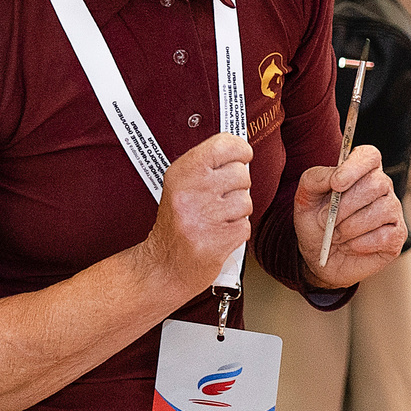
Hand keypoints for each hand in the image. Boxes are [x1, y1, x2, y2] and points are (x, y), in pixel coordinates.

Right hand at [144, 133, 255, 293]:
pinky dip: (236, 232)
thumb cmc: (175, 225)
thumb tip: (241, 152)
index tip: (242, 155)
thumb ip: (207, 167)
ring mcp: (204, 217)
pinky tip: (218, 234)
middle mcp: (190, 192)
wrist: (164, 266)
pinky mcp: (217, 241)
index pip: (223, 145)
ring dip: (236, 213)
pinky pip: (246, 226)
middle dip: (236, 188)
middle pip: (241, 174)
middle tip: (219, 200)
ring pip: (246, 201)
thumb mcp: (181, 186)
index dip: (240, 149)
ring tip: (216, 219)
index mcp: (181, 174)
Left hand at [294, 143, 404, 289]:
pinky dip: (360, 244)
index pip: (369, 155)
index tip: (336, 184)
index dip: (355, 167)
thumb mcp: (305, 198)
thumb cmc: (315, 223)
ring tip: (335, 235)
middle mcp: (382, 186)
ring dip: (350, 227)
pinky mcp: (397, 235)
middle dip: (345, 206)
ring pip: (381, 210)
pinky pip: (384, 235)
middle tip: (324, 220)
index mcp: (360, 171)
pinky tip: (350, 246)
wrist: (319, 257)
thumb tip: (334, 177)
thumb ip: (315, 179)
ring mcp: (393, 210)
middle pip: (376, 184)